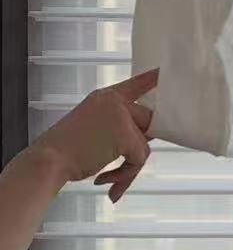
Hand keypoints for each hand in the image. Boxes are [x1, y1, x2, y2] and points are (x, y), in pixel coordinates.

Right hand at [27, 69, 158, 202]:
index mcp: (105, 97)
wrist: (48, 161)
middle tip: (126, 163)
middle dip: (140, 145)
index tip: (166, 70)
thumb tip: (148, 136)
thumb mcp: (95, 127)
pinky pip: (139, 158)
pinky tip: (103, 179)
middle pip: (149, 122)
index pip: (136, 84)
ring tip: (108, 176)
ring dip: (130, 166)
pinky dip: (125, 174)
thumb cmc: (66, 150)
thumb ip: (120, 125)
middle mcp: (115, 102)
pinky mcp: (125, 135)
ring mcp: (121, 116)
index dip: (153, 78)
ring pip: (144, 144)